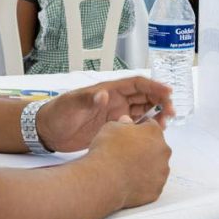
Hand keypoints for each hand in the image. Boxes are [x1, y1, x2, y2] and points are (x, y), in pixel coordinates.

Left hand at [36, 77, 173, 152]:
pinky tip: (152, 134)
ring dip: (155, 115)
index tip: (168, 92)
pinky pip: (135, 126)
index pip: (137, 84)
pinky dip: (145, 128)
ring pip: (143, 112)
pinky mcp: (113, 128)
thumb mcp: (71, 105)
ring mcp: (115, 114)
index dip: (154, 86)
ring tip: (164, 125)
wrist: (48, 132)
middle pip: (145, 97)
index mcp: (109, 90)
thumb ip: (88, 100)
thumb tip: (103, 95)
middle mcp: (115, 100)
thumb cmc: (58, 114)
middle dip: (160, 102)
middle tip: (171, 112)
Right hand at [85, 118, 170, 208]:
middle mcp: (163, 151)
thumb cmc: (108, 152)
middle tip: (128, 154)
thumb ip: (123, 124)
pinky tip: (129, 182)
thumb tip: (127, 123)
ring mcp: (161, 172)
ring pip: (156, 167)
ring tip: (127, 170)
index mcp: (154, 133)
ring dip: (146, 167)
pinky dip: (143, 183)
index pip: (151, 126)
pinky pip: (151, 184)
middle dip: (145, 149)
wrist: (104, 179)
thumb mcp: (111, 127)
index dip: (140, 130)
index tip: (132, 135)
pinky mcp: (156, 189)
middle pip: (156, 147)